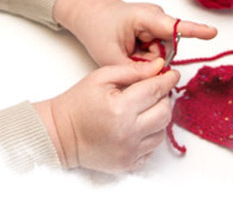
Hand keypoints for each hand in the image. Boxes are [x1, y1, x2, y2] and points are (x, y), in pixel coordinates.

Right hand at [34, 58, 178, 172]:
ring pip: (162, 132)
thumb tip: (159, 67)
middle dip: (163, 98)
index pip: (155, 91)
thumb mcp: (100, 78)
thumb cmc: (77, 103)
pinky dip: (149, 135)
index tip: (173, 74)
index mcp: (120, 108)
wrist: (60, 134)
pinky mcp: (129, 164)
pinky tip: (137, 126)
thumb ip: (132, 71)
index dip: (167, 80)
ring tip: (144, 110)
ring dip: (157, 118)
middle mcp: (128, 132)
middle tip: (154, 91)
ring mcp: (130, 151)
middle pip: (164, 112)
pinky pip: (152, 149)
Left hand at [53, 0, 216, 66]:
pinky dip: (146, 56)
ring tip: (128, 50)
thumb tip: (161, 77)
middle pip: (168, 49)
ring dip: (147, 59)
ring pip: (164, 54)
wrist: (93, 15)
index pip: (173, 27)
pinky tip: (133, 49)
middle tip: (127, 54)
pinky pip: (159, 52)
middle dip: (151, 61)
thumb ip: (137, 71)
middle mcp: (157, 17)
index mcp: (145, 18)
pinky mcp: (158, 30)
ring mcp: (159, 23)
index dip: (194, 31)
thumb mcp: (111, 56)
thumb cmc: (99, 29)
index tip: (212, 33)